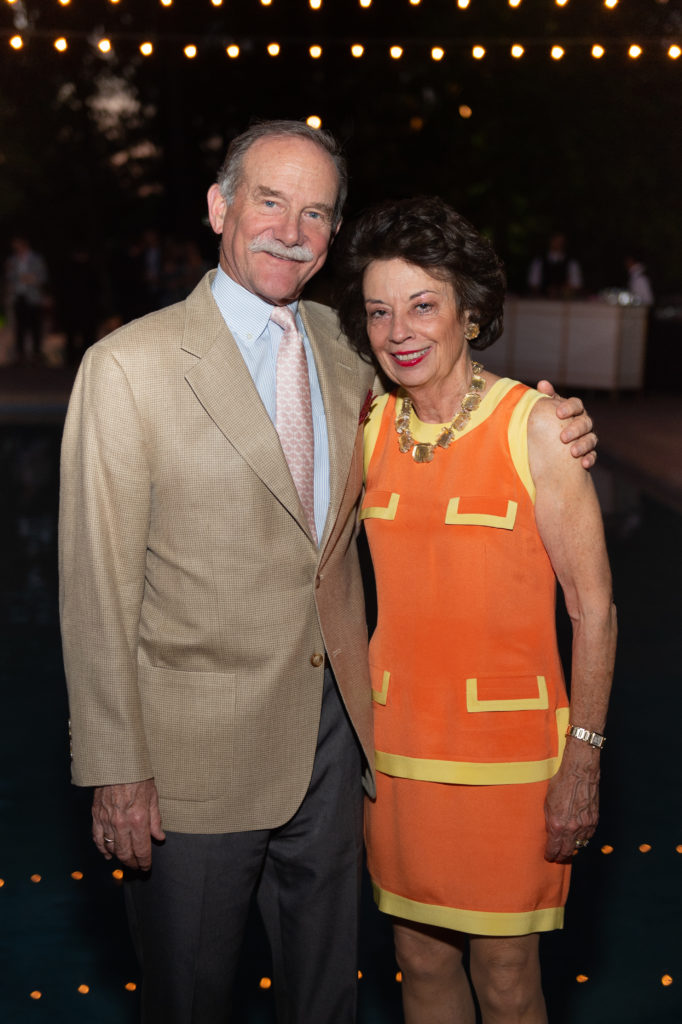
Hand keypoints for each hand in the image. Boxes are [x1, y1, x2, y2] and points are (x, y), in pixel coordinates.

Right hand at [92, 778, 164, 870]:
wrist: (116, 763)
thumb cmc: (137, 777)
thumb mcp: (153, 796)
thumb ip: (155, 820)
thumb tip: (159, 837)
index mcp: (138, 819)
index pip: (142, 850)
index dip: (144, 862)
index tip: (146, 868)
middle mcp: (122, 823)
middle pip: (125, 854)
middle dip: (132, 864)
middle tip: (137, 868)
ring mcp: (107, 821)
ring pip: (112, 848)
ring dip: (119, 857)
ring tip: (126, 860)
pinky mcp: (96, 816)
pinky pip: (97, 839)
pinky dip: (103, 849)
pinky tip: (108, 855)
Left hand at [536, 381, 596, 468]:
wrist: (551, 446)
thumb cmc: (548, 423)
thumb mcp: (545, 411)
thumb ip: (545, 398)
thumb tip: (542, 383)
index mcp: (574, 410)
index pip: (576, 404)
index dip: (569, 408)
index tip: (558, 413)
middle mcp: (583, 422)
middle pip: (585, 422)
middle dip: (575, 429)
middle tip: (562, 437)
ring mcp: (588, 438)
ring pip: (591, 439)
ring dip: (583, 445)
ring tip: (573, 452)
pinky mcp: (589, 453)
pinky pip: (593, 456)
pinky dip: (590, 459)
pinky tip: (584, 464)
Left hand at [544, 745, 599, 862]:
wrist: (580, 772)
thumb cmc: (561, 783)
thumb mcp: (547, 802)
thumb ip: (549, 820)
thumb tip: (550, 832)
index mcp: (557, 824)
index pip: (554, 848)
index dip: (550, 855)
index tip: (548, 856)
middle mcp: (572, 828)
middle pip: (567, 852)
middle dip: (561, 856)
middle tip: (557, 857)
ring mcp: (585, 825)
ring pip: (578, 845)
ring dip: (572, 847)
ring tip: (567, 847)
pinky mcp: (594, 820)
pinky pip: (588, 836)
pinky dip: (582, 838)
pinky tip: (577, 836)